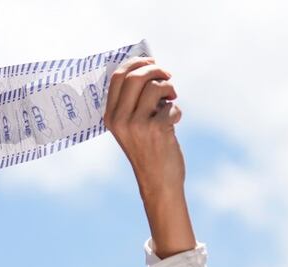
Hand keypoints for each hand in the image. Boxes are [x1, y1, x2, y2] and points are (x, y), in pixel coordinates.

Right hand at [104, 57, 185, 195]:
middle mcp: (120, 119)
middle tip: (168, 76)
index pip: (117, 77)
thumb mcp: (132, 127)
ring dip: (169, 90)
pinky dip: (176, 111)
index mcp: (110, 116)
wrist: (159, 183)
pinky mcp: (157, 129)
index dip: (136, 63)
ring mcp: (137, 124)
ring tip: (172, 101)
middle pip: (136, 76)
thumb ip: (134, 102)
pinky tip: (174, 125)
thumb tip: (150, 69)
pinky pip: (171, 106)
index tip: (151, 61)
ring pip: (155, 87)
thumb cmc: (149, 152)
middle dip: (156, 70)